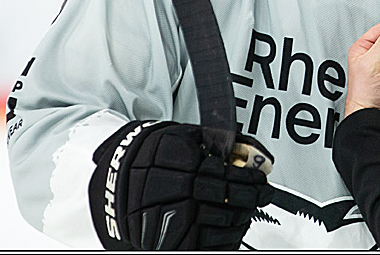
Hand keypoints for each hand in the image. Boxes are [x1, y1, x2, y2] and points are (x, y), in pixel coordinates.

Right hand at [88, 121, 273, 249]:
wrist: (117, 177)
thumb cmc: (155, 154)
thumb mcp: (188, 135)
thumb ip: (223, 141)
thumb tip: (259, 153)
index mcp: (178, 160)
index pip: (227, 174)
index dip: (250, 178)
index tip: (261, 178)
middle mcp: (172, 189)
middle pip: (226, 197)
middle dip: (251, 196)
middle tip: (263, 193)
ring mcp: (169, 217)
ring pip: (220, 222)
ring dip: (241, 216)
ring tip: (248, 208)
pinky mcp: (169, 241)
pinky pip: (207, 245)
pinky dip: (227, 237)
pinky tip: (233, 226)